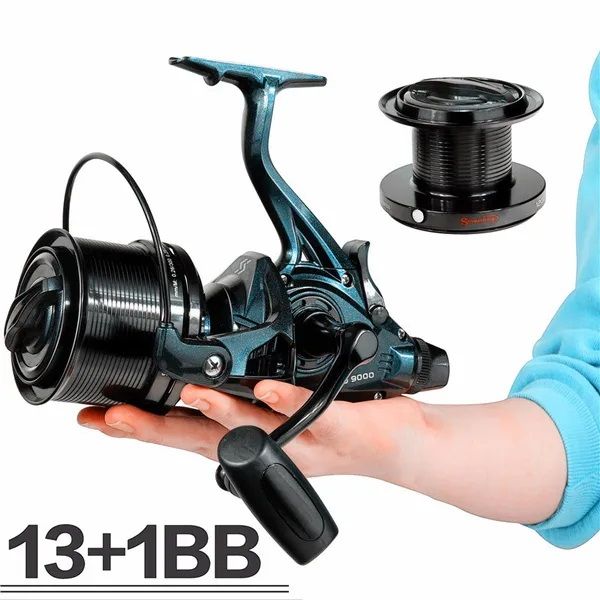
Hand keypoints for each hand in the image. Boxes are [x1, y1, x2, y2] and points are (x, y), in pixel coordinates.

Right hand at [77, 381, 425, 482]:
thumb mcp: (276, 414)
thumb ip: (241, 402)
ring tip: (185, 396)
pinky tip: (263, 391)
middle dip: (155, 430)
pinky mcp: (340, 425)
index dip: (140, 428)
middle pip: (205, 441)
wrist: (396, 445)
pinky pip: (313, 414)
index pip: (186, 433)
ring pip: (254, 430)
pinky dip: (285, 403)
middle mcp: (271, 445)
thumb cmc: (335, 425)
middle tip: (111, 418)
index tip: (97, 418)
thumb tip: (201, 382)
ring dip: (218, 414)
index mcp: (251, 437)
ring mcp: (305, 438)